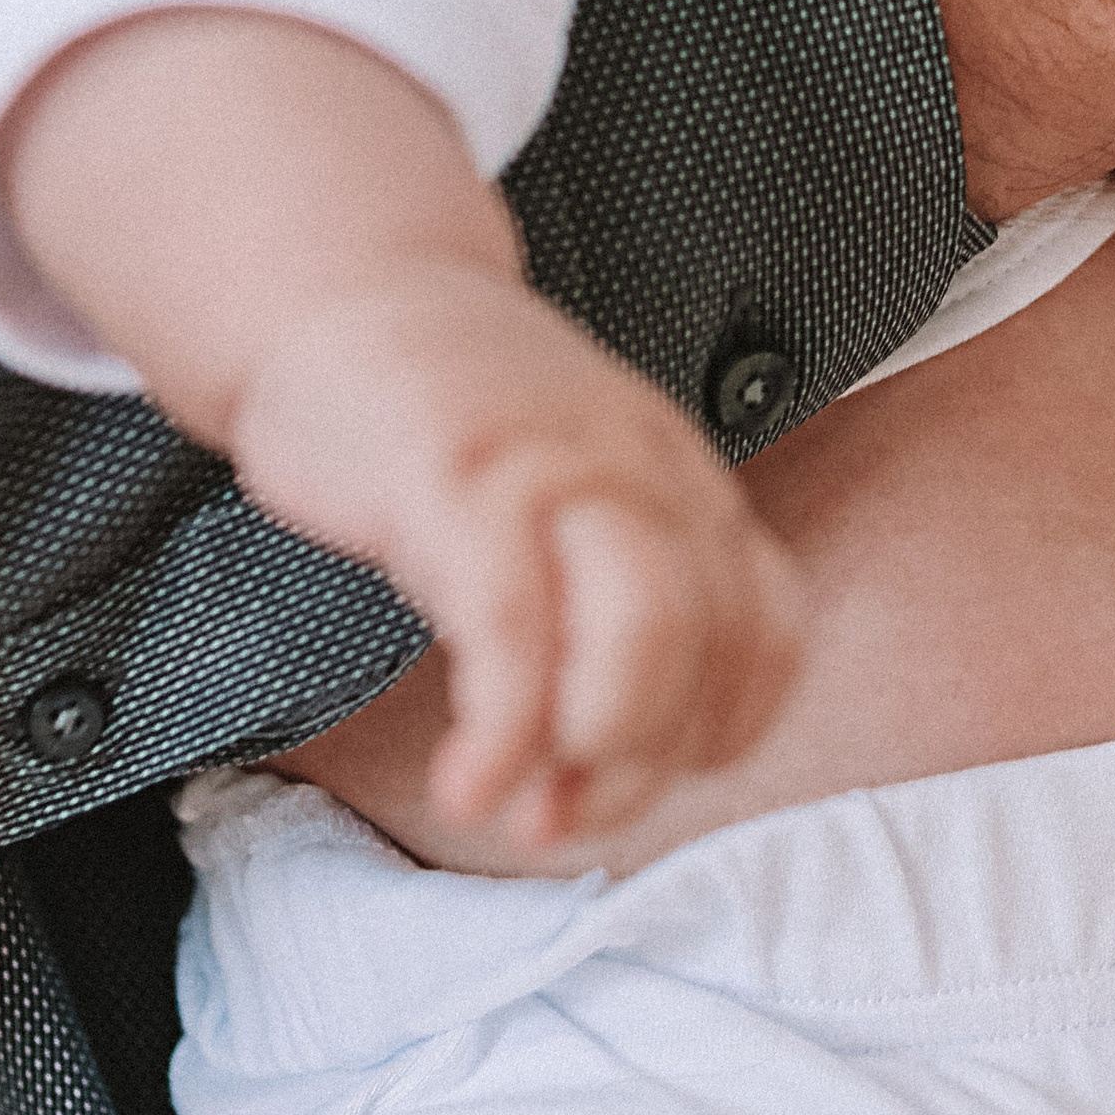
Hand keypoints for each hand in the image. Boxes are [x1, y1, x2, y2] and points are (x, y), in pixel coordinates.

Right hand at [1, 12, 803, 846]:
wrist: (347, 297)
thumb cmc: (457, 425)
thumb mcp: (571, 496)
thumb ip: (617, 597)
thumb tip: (615, 761)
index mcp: (681, 482)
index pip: (767, 629)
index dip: (721, 733)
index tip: (644, 783)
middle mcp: (639, 471)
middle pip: (711, 636)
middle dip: (646, 761)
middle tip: (565, 816)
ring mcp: (553, 467)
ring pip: (646, 627)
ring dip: (599, 753)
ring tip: (522, 809)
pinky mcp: (457, 478)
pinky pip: (512, 623)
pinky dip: (504, 730)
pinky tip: (470, 780)